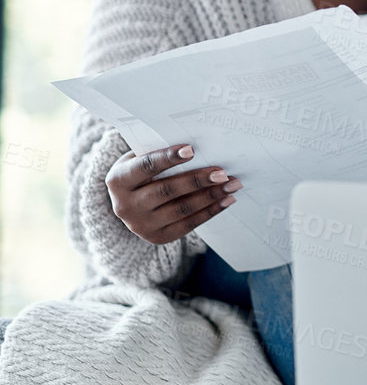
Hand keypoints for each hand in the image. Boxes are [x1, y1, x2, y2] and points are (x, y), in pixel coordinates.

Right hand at [106, 144, 242, 244]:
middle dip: (197, 180)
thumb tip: (197, 147)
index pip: (145, 166)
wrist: (129, 205)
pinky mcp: (158, 237)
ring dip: (210, 196)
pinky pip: (189, 224)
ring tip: (232, 184)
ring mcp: (141, 225)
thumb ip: (157, 154)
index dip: (168, 158)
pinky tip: (226, 200)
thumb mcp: (137, 161)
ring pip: (181, 209)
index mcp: (117, 180)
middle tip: (222, 172)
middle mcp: (125, 206)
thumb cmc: (140, 173)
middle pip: (167, 191)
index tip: (191, 150)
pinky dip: (210, 211)